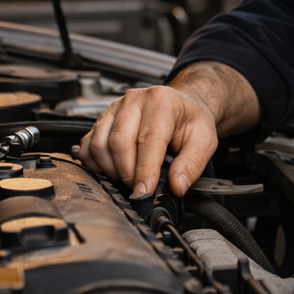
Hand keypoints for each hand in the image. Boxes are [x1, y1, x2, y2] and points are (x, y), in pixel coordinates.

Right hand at [78, 62, 259, 196]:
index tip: (144, 192)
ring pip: (100, 144)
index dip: (144, 171)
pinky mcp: (102, 119)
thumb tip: (177, 185)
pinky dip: (95, 164)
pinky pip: (88, 145)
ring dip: (111, 170)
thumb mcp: (205, 139)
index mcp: (161, 101)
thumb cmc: (190, 119)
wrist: (181, 104)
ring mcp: (115, 108)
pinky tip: (112, 170)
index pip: (147, 140)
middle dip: (127, 173)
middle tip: (140, 187)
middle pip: (118, 143)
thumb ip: (193, 163)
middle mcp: (134, 100)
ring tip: (129, 178)